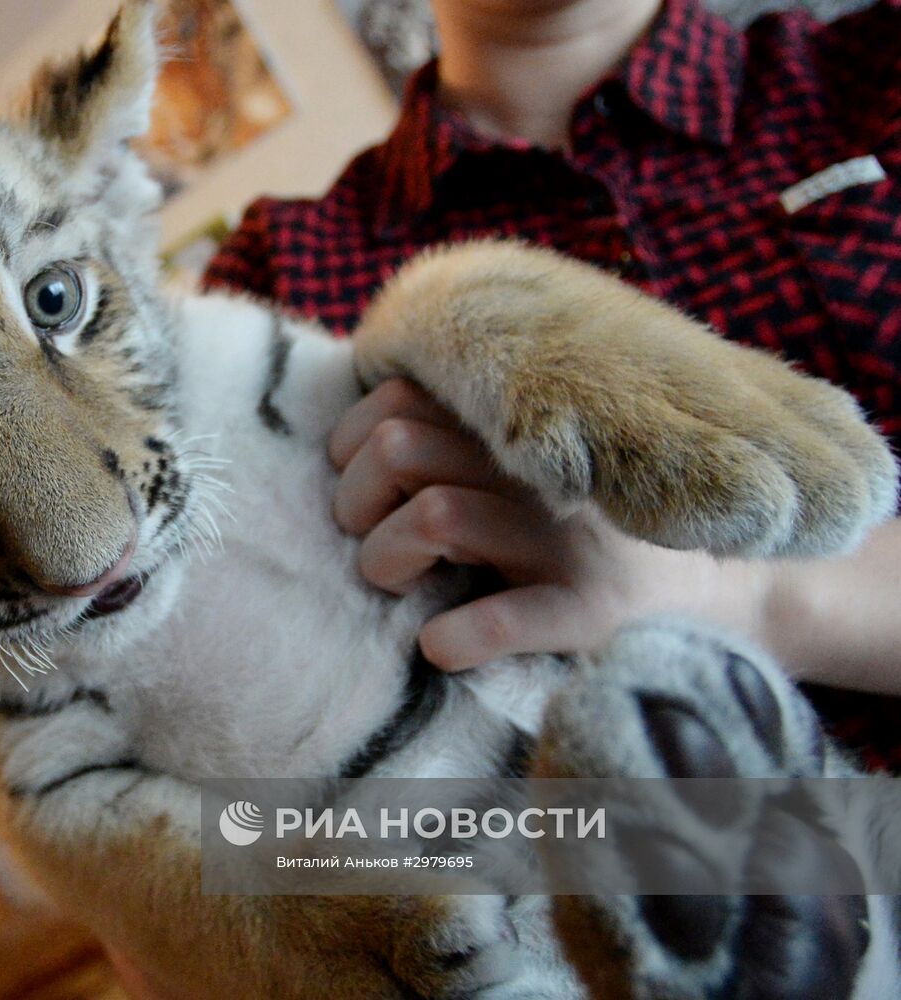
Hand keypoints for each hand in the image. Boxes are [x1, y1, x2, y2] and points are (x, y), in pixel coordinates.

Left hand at [329, 379, 774, 670]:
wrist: (717, 585)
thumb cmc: (587, 525)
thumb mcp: (529, 464)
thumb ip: (459, 437)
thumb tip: (361, 435)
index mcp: (510, 431)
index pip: (393, 399)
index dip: (353, 442)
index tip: (363, 481)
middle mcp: (532, 473)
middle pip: (395, 448)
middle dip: (355, 502)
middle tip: (375, 539)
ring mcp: (560, 539)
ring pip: (433, 514)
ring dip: (386, 557)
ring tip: (404, 584)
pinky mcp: (587, 609)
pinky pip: (503, 618)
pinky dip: (454, 636)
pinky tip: (439, 645)